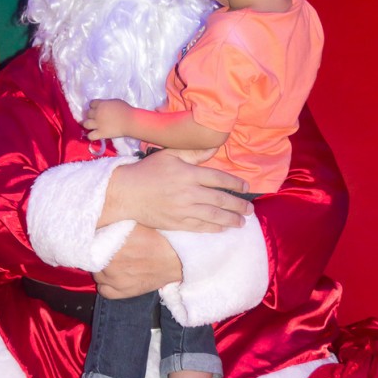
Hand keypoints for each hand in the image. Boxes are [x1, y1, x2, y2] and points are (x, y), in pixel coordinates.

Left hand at [83, 98, 131, 140]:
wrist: (130, 122)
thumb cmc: (126, 110)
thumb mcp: (115, 102)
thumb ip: (107, 104)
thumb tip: (104, 106)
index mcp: (101, 104)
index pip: (91, 104)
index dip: (93, 106)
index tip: (97, 109)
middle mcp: (97, 114)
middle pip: (88, 113)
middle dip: (91, 115)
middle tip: (96, 118)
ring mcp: (98, 124)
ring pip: (85, 124)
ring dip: (88, 124)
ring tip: (92, 126)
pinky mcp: (100, 133)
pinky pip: (90, 136)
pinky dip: (91, 136)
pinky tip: (94, 135)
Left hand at [94, 226, 181, 297]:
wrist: (177, 259)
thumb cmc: (158, 238)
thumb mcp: (135, 223)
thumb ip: (115, 224)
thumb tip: (101, 220)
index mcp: (112, 241)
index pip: (91, 241)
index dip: (95, 240)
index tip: (100, 239)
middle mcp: (110, 260)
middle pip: (92, 258)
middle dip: (99, 254)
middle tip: (111, 250)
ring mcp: (115, 278)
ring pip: (97, 274)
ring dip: (103, 269)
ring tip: (115, 263)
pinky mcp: (123, 292)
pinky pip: (104, 290)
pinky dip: (107, 285)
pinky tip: (115, 277)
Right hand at [101, 147, 252, 232]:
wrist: (126, 193)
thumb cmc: (147, 171)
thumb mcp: (169, 155)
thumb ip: (193, 153)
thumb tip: (214, 149)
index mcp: (189, 174)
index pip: (218, 179)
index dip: (234, 183)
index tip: (246, 188)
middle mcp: (189, 193)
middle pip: (220, 199)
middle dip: (238, 205)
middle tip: (250, 210)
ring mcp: (183, 210)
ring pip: (213, 216)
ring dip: (230, 219)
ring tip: (242, 222)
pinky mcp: (177, 223)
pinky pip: (200, 227)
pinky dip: (213, 228)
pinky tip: (223, 228)